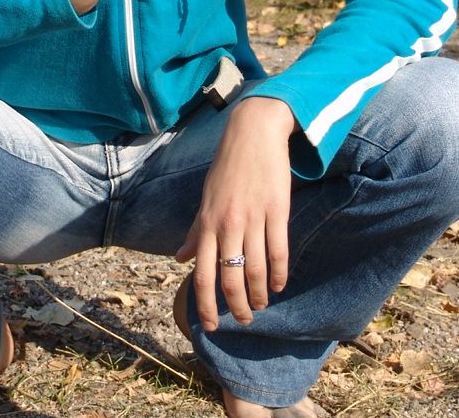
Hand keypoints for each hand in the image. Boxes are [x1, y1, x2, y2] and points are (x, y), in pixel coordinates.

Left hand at [175, 96, 296, 330]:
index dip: (205, 305)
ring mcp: (253, 217)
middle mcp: (227, 223)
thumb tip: (180, 258)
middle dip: (235, 307)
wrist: (253, 133)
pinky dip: (278, 274)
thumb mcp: (205, 198)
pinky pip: (278, 251)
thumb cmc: (227, 167)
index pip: (202, 274)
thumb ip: (195, 230)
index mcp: (207, 222)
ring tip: (260, 306)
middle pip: (230, 278)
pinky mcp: (277, 210)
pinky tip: (278, 286)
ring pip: (256, 269)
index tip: (209, 326)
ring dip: (259, 295)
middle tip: (242, 320)